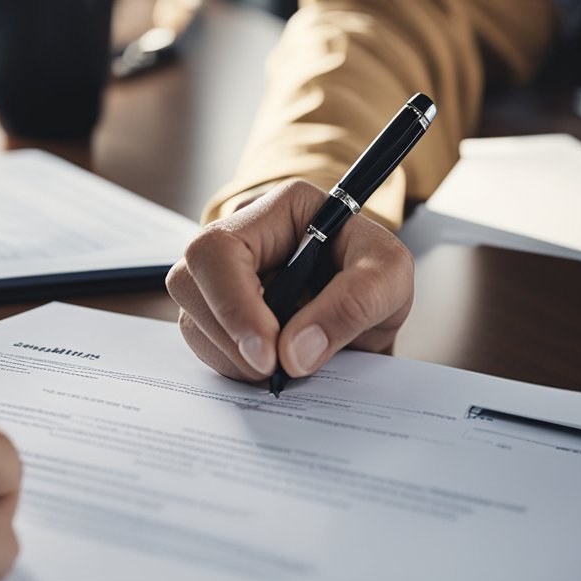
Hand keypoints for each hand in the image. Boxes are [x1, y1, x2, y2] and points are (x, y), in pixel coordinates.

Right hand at [167, 180, 413, 381]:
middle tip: (277, 370)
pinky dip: (233, 367)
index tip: (267, 356)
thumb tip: (294, 353)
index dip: (233, 305)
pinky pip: (201, 345)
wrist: (369, 309)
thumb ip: (354, 304)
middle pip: (189, 284)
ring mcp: (217, 276)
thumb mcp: (391, 278)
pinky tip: (269, 365)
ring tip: (285, 365)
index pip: (219, 250)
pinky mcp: (213, 311)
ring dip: (234, 358)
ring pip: (190, 321)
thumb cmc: (377, 275)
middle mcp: (235, 237)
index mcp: (277, 210)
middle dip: (231, 339)